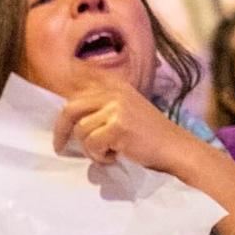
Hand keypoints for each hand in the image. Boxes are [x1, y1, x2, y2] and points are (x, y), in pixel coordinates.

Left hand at [53, 71, 206, 177]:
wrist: (176, 149)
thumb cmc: (150, 136)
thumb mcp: (128, 110)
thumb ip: (103, 106)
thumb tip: (69, 113)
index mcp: (115, 87)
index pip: (81, 79)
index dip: (65, 80)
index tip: (58, 78)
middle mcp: (115, 93)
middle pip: (71, 109)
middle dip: (61, 130)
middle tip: (60, 146)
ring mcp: (117, 108)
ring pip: (82, 131)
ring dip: (91, 149)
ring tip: (109, 152)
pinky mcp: (118, 126)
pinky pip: (92, 144)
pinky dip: (100, 156)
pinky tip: (116, 156)